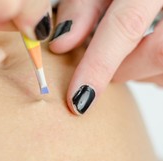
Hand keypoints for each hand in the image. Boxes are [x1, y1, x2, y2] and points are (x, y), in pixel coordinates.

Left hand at [49, 0, 162, 114]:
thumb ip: (83, 8)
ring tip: (132, 50)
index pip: (127, 24)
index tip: (77, 99)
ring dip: (141, 70)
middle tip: (106, 63)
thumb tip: (60, 44)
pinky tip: (146, 53)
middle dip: (123, 69)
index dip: (99, 64)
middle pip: (158, 53)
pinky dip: (155, 71)